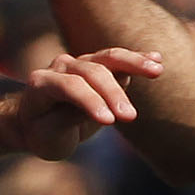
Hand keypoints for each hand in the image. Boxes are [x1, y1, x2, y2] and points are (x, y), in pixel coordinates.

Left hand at [0, 47, 157, 156]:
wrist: (37, 122)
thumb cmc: (41, 133)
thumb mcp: (47, 137)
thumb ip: (67, 120)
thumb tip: (99, 107)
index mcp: (41, 83)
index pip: (69, 87)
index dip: (90, 101)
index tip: (110, 122)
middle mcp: (60, 67)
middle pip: (91, 72)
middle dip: (112, 93)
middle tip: (130, 117)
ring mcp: (79, 63)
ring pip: (107, 58)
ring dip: (133, 63)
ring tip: (156, 71)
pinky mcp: (97, 66)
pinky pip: (118, 60)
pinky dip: (137, 59)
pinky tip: (157, 59)